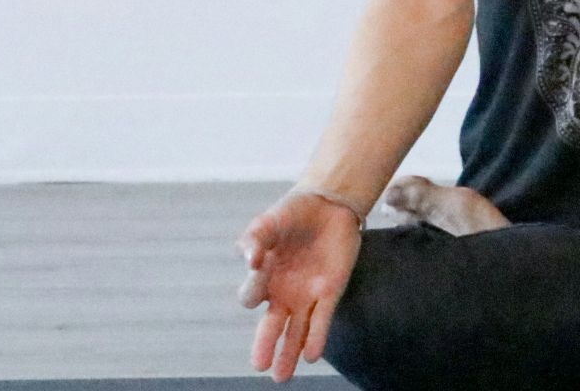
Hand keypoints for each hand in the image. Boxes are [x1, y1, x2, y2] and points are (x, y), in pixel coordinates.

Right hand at [235, 192, 362, 381]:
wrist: (328, 205)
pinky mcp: (329, 291)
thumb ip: (255, 239)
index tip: (258, 263)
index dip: (252, 287)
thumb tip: (250, 260)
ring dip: (289, 353)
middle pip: (271, 326)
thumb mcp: (268, 221)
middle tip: (259, 365)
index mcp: (263, 277)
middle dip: (264, 345)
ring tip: (282, 377)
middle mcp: (282, 292)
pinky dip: (316, 337)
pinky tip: (311, 356)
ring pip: (295, 332)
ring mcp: (306, 295)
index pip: (250, 296)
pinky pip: (321, 319)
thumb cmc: (292, 214)